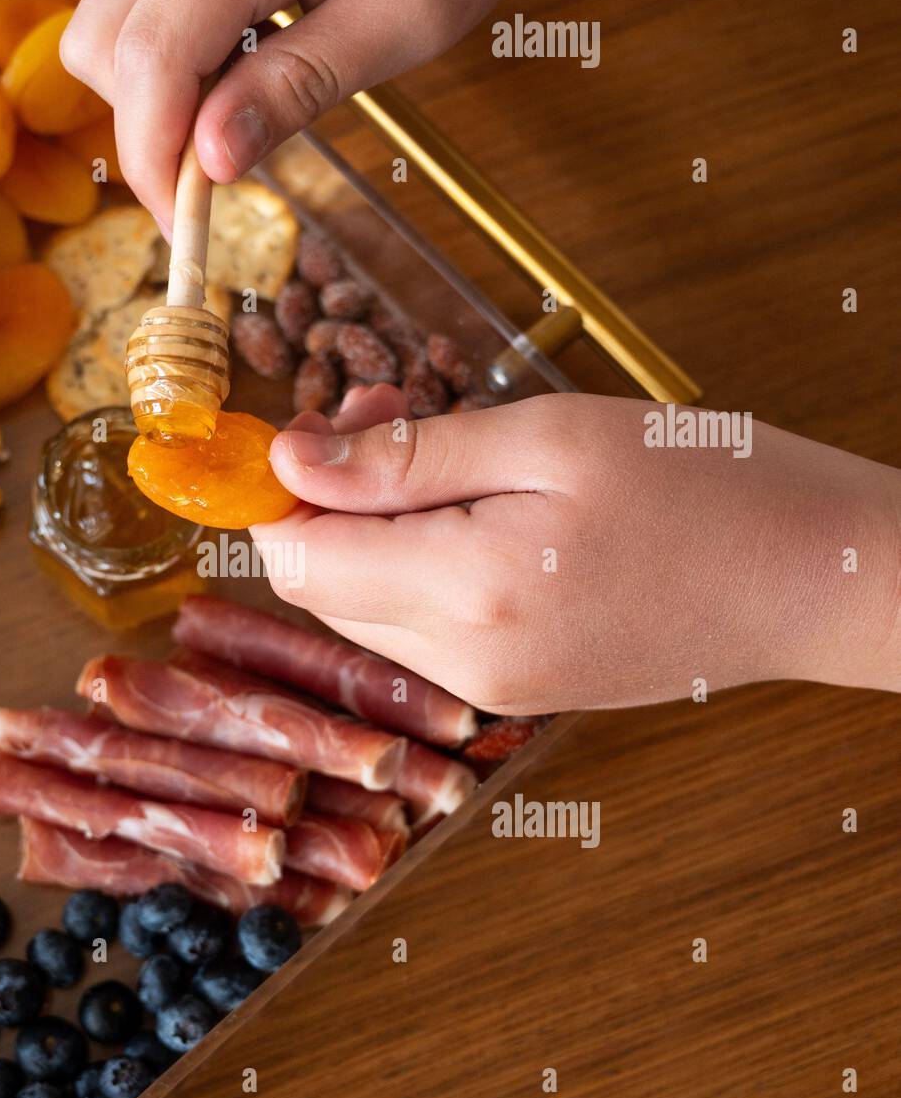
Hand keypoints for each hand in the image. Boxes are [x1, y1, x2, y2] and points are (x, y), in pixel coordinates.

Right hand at [61, 0, 555, 229]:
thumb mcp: (407, 16)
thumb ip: (302, 85)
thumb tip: (212, 162)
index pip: (152, 55)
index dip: (155, 158)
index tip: (187, 227)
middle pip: (104, 38)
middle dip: (145, 129)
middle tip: (214, 183)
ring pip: (111, 16)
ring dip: (153, 93)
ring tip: (237, 119)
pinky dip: (172, 52)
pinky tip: (240, 68)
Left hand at [251, 392, 900, 711]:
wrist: (816, 577)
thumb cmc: (705, 488)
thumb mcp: (548, 437)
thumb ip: (405, 458)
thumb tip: (288, 463)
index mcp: (466, 595)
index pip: (297, 562)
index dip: (281, 490)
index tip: (317, 421)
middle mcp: (464, 663)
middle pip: (324, 588)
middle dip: (330, 498)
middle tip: (392, 410)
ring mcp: (491, 687)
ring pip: (370, 608)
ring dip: (375, 528)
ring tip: (444, 449)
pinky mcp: (517, 686)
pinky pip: (424, 626)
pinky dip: (421, 563)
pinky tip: (474, 506)